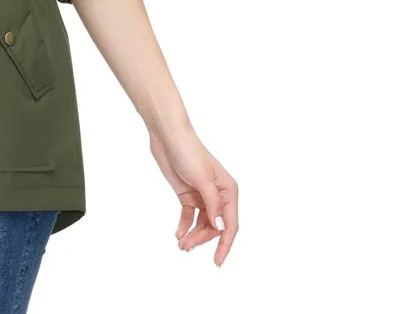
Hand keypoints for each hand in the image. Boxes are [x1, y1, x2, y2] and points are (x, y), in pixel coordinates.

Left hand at [148, 122, 238, 265]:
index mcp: (228, 191)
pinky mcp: (187, 194)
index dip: (225, 245)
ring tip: (181, 244)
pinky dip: (185, 225)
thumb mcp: (202, 179)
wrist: (167, 135)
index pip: (230, 224)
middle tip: (186, 247)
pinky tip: (178, 233)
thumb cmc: (188, 151)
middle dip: (203, 239)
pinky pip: (189, 216)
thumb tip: (220, 228)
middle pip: (215, 226)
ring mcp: (202, 195)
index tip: (218, 262)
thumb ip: (212, 204)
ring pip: (202, 223)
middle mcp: (218, 195)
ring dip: (193, 235)